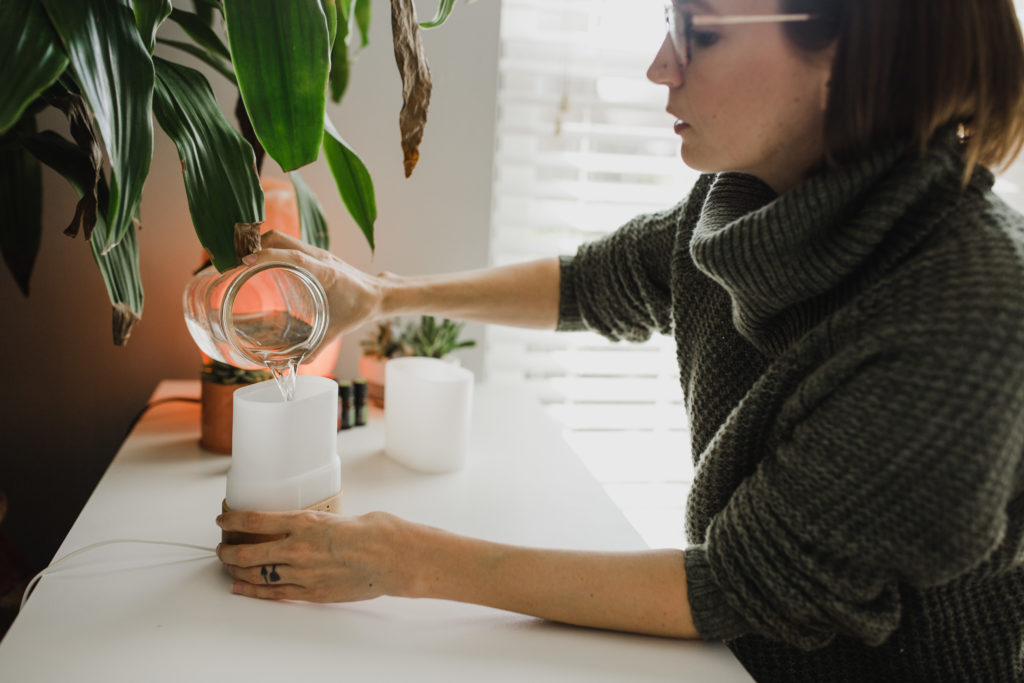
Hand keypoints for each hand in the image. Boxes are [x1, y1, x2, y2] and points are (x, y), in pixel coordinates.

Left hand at [216, 510, 409, 601]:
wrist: (393, 557)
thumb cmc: (376, 532)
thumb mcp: (340, 517)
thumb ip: (318, 525)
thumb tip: (310, 529)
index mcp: (305, 522)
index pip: (255, 520)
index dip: (233, 520)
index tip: (223, 518)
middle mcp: (298, 548)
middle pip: (248, 552)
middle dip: (228, 550)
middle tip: (222, 548)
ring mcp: (303, 573)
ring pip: (257, 574)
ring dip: (237, 570)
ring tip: (229, 566)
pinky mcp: (311, 593)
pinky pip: (274, 594)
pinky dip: (252, 592)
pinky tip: (240, 588)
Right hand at [243, 230, 387, 344]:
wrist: (379, 294)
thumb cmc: (360, 309)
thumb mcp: (336, 331)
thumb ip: (314, 349)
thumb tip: (289, 365)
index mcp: (324, 272)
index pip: (292, 256)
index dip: (267, 256)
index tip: (244, 263)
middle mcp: (319, 257)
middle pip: (280, 239)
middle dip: (253, 245)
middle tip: (233, 264)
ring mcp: (317, 252)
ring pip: (282, 238)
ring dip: (259, 244)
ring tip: (239, 262)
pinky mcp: (315, 254)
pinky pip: (287, 243)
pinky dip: (270, 248)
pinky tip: (258, 263)